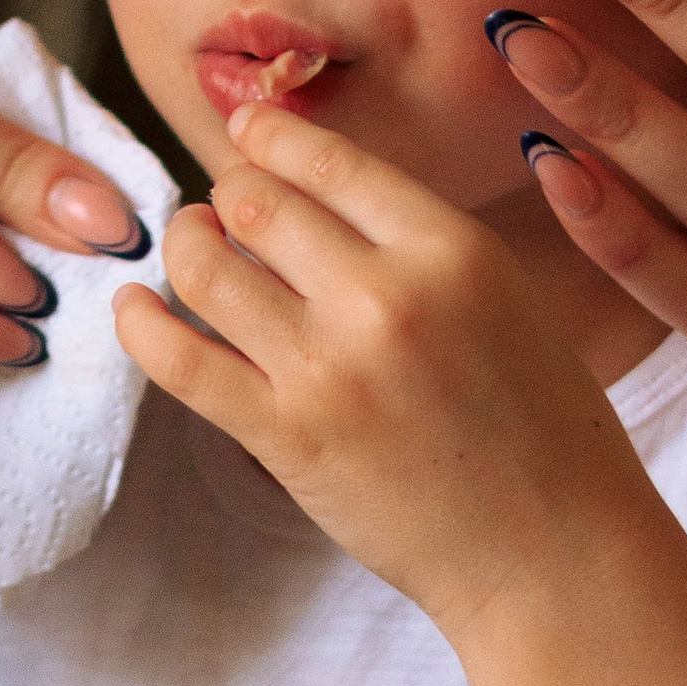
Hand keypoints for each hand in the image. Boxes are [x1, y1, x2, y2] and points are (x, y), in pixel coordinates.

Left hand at [116, 93, 660, 643]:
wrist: (554, 553)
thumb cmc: (540, 422)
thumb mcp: (500, 292)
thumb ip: (412, 236)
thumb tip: (307, 178)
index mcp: (450, 248)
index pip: (325, 158)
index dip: (269, 135)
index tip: (245, 131)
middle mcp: (384, 296)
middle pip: (252, 201)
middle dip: (227, 194)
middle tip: (225, 208)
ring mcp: (328, 370)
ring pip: (204, 267)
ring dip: (183, 244)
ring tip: (191, 246)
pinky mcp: (286, 437)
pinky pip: (179, 361)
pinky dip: (140, 324)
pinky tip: (132, 306)